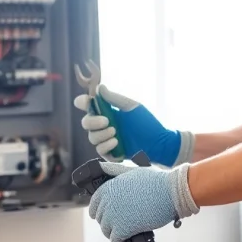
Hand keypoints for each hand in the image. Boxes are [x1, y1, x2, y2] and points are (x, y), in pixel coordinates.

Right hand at [73, 84, 194, 166]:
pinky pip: (100, 150)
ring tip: (116, 132)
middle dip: (92, 121)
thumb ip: (114, 98)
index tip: (86, 102)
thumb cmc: (147, 123)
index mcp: (107, 111)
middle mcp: (104, 125)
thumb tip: (98, 88)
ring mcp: (106, 139)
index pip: (87, 105)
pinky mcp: (110, 153)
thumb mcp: (132, 107)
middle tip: (107, 121)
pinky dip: (105, 146)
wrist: (159, 143)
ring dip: (101, 134)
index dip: (82, 102)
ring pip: (92, 137)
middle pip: (85, 123)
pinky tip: (116, 142)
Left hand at [88, 161, 199, 241]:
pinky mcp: (123, 228)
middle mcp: (108, 201)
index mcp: (108, 187)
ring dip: (114, 234)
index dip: (100, 212)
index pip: (94, 205)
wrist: (171, 192)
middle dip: (110, 223)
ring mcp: (114, 215)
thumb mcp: (132, 170)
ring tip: (125, 233)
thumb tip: (101, 166)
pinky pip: (115, 241)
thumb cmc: (155, 180)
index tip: (108, 216)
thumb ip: (114, 169)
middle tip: (122, 224)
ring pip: (106, 231)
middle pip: (100, 219)